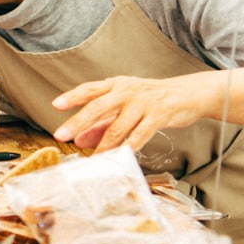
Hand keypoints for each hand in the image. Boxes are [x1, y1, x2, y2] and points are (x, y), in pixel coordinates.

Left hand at [51, 75, 207, 151]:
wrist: (188, 94)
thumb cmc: (151, 100)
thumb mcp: (124, 106)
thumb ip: (101, 123)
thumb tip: (79, 140)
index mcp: (116, 85)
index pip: (90, 89)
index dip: (73, 97)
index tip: (55, 105)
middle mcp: (127, 91)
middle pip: (98, 106)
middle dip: (78, 122)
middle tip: (62, 136)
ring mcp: (143, 102)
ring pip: (118, 126)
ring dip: (103, 145)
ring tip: (92, 158)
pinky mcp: (159, 114)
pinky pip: (140, 134)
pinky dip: (128, 148)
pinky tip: (118, 157)